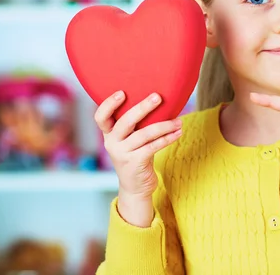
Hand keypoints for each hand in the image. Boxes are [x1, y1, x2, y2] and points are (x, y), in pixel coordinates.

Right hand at [94, 91, 181, 225]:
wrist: (136, 186)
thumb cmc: (136, 155)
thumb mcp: (129, 140)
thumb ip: (135, 124)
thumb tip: (156, 100)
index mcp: (109, 134)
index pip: (101, 117)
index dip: (108, 104)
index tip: (122, 92)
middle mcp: (112, 143)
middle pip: (125, 121)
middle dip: (143, 107)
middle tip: (158, 97)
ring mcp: (123, 154)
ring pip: (144, 134)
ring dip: (164, 125)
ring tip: (179, 121)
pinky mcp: (135, 163)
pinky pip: (154, 146)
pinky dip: (168, 138)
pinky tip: (178, 133)